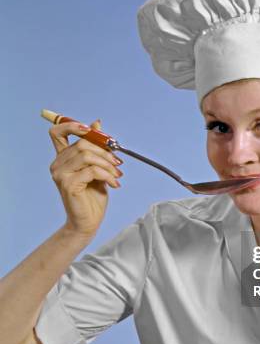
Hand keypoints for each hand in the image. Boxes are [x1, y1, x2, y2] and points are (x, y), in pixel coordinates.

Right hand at [49, 118, 123, 238]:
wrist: (88, 221)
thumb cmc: (93, 195)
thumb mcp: (98, 167)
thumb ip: (95, 147)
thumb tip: (97, 122)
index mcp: (62, 158)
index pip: (58, 132)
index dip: (73, 125)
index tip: (91, 129)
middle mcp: (57, 164)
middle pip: (82, 144)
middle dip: (105, 152)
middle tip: (118, 163)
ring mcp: (60, 174)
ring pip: (87, 156)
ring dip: (107, 164)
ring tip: (117, 175)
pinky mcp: (67, 184)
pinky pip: (91, 171)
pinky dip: (107, 175)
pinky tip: (114, 184)